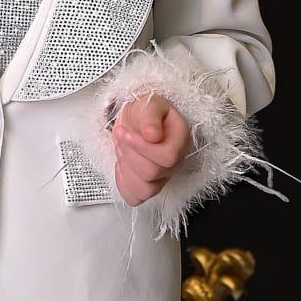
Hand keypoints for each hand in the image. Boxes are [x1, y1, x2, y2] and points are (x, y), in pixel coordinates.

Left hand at [111, 92, 192, 206]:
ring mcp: (163, 176)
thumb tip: (153, 135)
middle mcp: (175, 161)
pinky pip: (135, 197)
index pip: (168, 157)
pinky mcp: (148, 185)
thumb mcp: (148, 103)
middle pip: (152, 173)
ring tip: (121, 149)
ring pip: (145, 189)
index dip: (143, 148)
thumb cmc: (145, 111)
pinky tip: (121, 166)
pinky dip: (123, 183)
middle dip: (129, 153)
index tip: (126, 133)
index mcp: (179, 139)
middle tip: (121, 135)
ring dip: (126, 168)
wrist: (136, 119)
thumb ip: (151, 116)